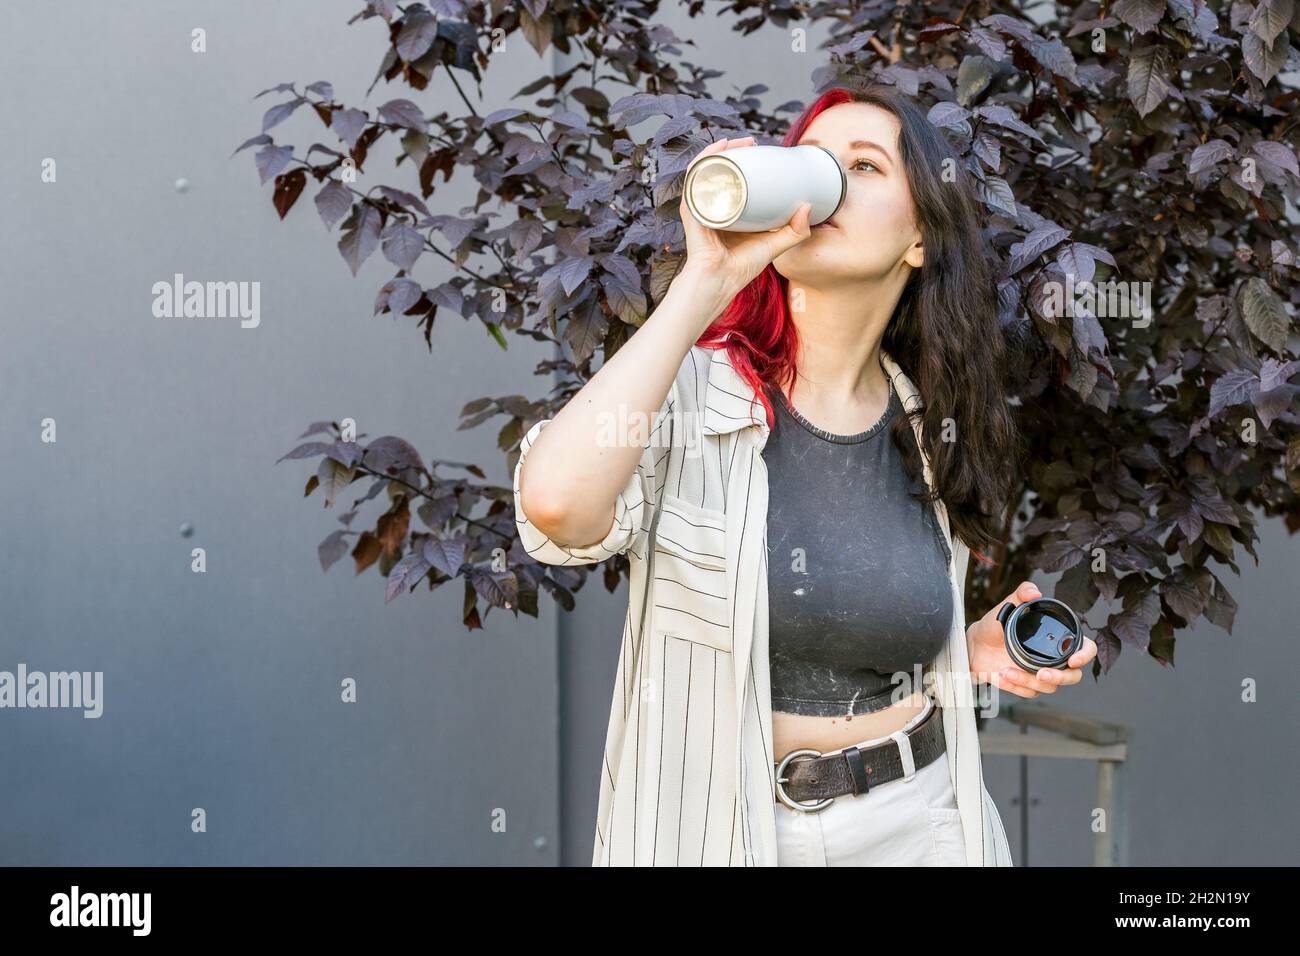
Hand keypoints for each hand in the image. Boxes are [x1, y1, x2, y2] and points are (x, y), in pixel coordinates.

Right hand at [675, 136, 812, 305]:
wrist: (719, 283)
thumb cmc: (740, 269)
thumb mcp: (774, 246)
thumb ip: (794, 231)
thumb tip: (809, 207)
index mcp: (727, 210)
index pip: (731, 177)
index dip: (743, 160)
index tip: (759, 149)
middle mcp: (711, 204)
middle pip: (717, 168)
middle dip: (732, 150)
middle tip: (751, 141)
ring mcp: (699, 205)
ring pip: (705, 169)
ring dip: (718, 150)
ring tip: (736, 142)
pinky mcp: (692, 209)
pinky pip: (694, 180)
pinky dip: (702, 163)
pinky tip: (715, 152)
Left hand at [966, 580, 1097, 697]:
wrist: (973, 644)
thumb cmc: (995, 624)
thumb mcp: (1007, 606)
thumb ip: (1021, 593)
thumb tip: (1034, 593)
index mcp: (1056, 638)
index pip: (1085, 648)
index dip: (1085, 655)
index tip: (1073, 660)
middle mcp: (1052, 657)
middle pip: (1073, 676)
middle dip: (1060, 678)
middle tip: (1041, 674)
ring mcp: (1040, 673)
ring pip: (1050, 687)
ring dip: (1028, 682)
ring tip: (1006, 671)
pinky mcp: (1026, 685)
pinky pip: (1030, 693)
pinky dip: (1016, 687)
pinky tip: (1002, 676)